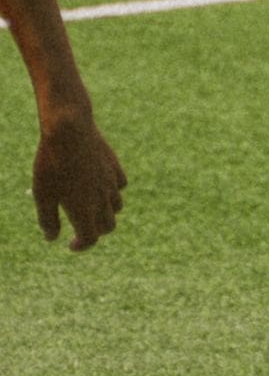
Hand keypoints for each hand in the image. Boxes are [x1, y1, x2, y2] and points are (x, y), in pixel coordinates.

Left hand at [34, 108, 125, 250]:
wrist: (69, 130)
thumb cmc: (51, 165)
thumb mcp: (42, 195)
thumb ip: (48, 220)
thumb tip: (52, 238)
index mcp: (84, 211)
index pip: (90, 239)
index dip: (81, 245)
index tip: (70, 244)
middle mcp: (102, 200)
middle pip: (107, 226)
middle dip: (95, 231)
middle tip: (81, 227)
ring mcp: (111, 183)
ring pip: (117, 207)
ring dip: (106, 212)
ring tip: (90, 206)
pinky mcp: (115, 167)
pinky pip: (120, 186)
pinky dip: (113, 191)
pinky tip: (101, 185)